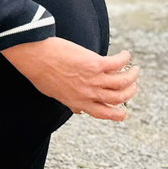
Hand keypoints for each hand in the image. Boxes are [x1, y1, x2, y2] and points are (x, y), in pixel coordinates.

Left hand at [1, 37, 136, 120]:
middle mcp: (88, 93)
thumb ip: (69, 102)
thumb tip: (77, 110)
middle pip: (119, 98)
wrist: (32, 56)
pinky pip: (118, 63)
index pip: (104, 114)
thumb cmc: (40, 72)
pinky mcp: (94, 64)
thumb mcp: (54, 93)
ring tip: (135, 69)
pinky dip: (125, 59)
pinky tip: (125, 54)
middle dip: (130, 93)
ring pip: (123, 82)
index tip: (123, 111)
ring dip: (132, 76)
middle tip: (133, 85)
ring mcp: (92, 79)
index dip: (117, 114)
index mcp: (78, 102)